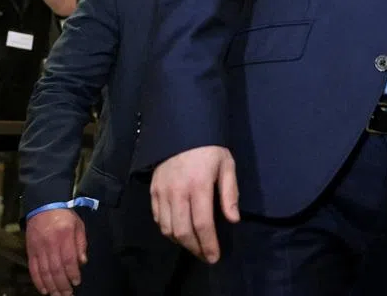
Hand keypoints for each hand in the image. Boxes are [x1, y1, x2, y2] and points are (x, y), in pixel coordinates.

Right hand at [26, 209, 86, 295]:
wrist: (43, 206)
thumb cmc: (64, 216)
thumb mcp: (78, 225)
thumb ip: (81, 243)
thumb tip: (82, 262)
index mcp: (64, 236)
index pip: (68, 259)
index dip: (72, 273)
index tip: (76, 283)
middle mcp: (50, 244)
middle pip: (56, 269)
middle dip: (62, 284)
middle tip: (67, 294)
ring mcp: (38, 249)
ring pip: (44, 271)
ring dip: (51, 286)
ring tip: (57, 295)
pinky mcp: (30, 251)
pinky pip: (33, 269)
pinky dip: (38, 281)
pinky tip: (44, 289)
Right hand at [150, 145, 239, 262]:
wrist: (181, 130)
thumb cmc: (209, 148)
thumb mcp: (227, 165)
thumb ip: (230, 193)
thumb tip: (233, 220)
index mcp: (199, 186)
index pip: (202, 224)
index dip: (208, 244)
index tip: (215, 256)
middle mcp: (178, 193)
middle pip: (183, 231)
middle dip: (195, 248)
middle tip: (206, 256)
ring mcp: (162, 193)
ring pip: (167, 229)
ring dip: (181, 242)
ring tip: (195, 246)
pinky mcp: (153, 191)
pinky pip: (158, 219)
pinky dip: (167, 230)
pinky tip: (179, 232)